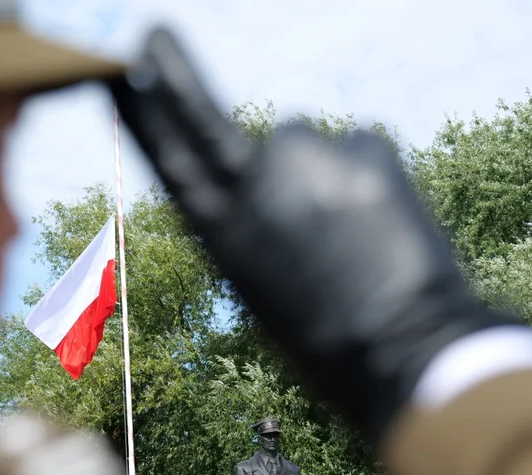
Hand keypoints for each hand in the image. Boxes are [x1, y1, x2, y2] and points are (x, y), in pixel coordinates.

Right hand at [109, 29, 515, 443]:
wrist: (404, 352)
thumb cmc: (324, 341)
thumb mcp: (257, 285)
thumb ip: (247, 221)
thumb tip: (265, 176)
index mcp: (219, 228)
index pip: (170, 152)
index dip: (147, 111)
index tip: (126, 68)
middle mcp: (255, 179)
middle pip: (237, 135)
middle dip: (206, 101)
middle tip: (180, 66)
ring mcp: (313, 157)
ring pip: (309, 146)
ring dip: (324, 175)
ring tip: (351, 237)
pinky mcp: (370, 146)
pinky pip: (360, 149)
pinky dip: (368, 179)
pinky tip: (383, 227)